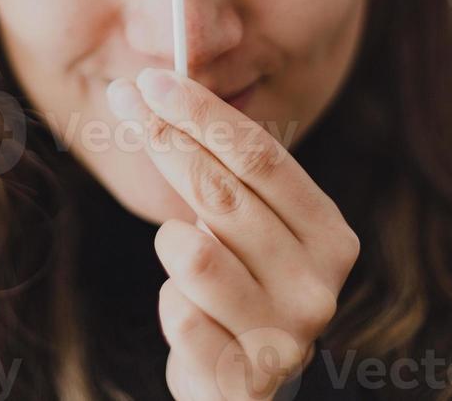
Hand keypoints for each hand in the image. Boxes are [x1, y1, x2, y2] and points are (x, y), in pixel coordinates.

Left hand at [106, 68, 360, 400]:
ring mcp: (285, 336)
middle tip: (124, 100)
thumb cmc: (243, 284)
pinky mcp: (246, 380)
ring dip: (172, 244)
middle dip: (165, 138)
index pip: (261, 155)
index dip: (202, 112)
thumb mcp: (249, 224)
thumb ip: (225, 168)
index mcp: (328, 234)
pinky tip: (193, 315)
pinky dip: (172, 303)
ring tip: (187, 258)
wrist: (249, 385)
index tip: (153, 80)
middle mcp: (318, 284)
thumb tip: (156, 90)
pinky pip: (178, 313)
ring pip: (192, 254)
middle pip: (222, 192)